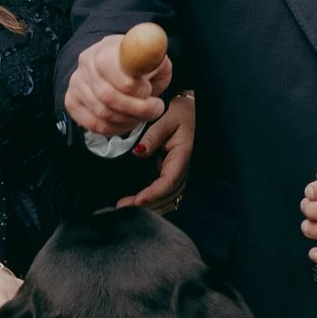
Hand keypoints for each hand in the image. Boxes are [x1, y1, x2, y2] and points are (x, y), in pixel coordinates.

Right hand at [65, 32, 171, 135]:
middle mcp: (85, 63)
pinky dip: (117, 127)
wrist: (119, 70)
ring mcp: (76, 83)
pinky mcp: (72, 102)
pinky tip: (128, 120)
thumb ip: (153, 56)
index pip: (108, 66)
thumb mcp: (153, 58)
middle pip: (107, 95)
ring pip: (103, 113)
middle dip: (137, 108)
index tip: (149, 90)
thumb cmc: (138, 66)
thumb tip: (150, 53)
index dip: (132, 85)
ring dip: (130, 119)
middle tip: (155, 108)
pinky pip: (95, 124)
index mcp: (105, 47)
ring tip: (144, 113)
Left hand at [117, 87, 195, 213]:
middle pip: (167, 195)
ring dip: (150, 205)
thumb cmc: (182, 113)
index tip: (137, 201)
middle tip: (123, 207)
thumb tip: (138, 152)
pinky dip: (154, 200)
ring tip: (127, 208)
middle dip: (147, 204)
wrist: (193, 109)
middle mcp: (181, 168)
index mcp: (181, 156)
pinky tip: (138, 203)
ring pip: (168, 197)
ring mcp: (178, 171)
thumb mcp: (168, 119)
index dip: (153, 194)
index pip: (168, 182)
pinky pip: (165, 192)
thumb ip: (154, 135)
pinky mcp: (173, 171)